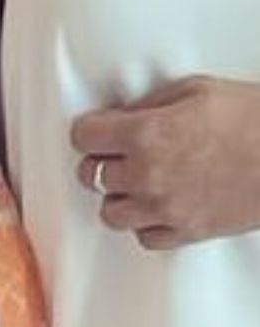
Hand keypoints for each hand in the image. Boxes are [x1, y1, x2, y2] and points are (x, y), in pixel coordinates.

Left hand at [73, 77, 259, 247]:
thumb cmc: (252, 118)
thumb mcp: (196, 90)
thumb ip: (150, 104)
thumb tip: (123, 115)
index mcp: (145, 135)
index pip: (84, 138)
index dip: (91, 130)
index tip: (98, 129)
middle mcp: (147, 176)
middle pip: (91, 176)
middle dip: (102, 161)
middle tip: (119, 151)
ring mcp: (165, 209)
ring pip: (111, 213)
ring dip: (120, 195)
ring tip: (139, 180)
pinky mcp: (186, 232)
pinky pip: (144, 236)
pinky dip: (146, 221)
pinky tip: (160, 203)